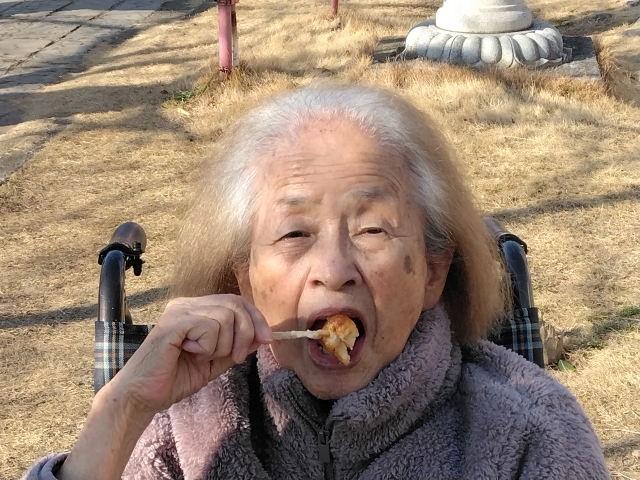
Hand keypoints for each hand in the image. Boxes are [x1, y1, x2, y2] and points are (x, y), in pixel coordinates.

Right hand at [108, 294, 272, 414]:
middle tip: (236, 357)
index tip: (266, 339)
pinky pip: (209, 327)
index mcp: (196, 309)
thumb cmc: (175, 378)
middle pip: (235, 305)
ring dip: (223, 345)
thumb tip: (263, 335)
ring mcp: (179, 311)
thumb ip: (236, 346)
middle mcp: (187, 304)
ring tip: (202, 357)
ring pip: (225, 317)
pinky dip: (208, 347)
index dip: (256, 318)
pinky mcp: (173, 322)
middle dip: (246, 333)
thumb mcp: (215, 361)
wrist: (143, 396)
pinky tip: (190, 354)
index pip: (236, 301)